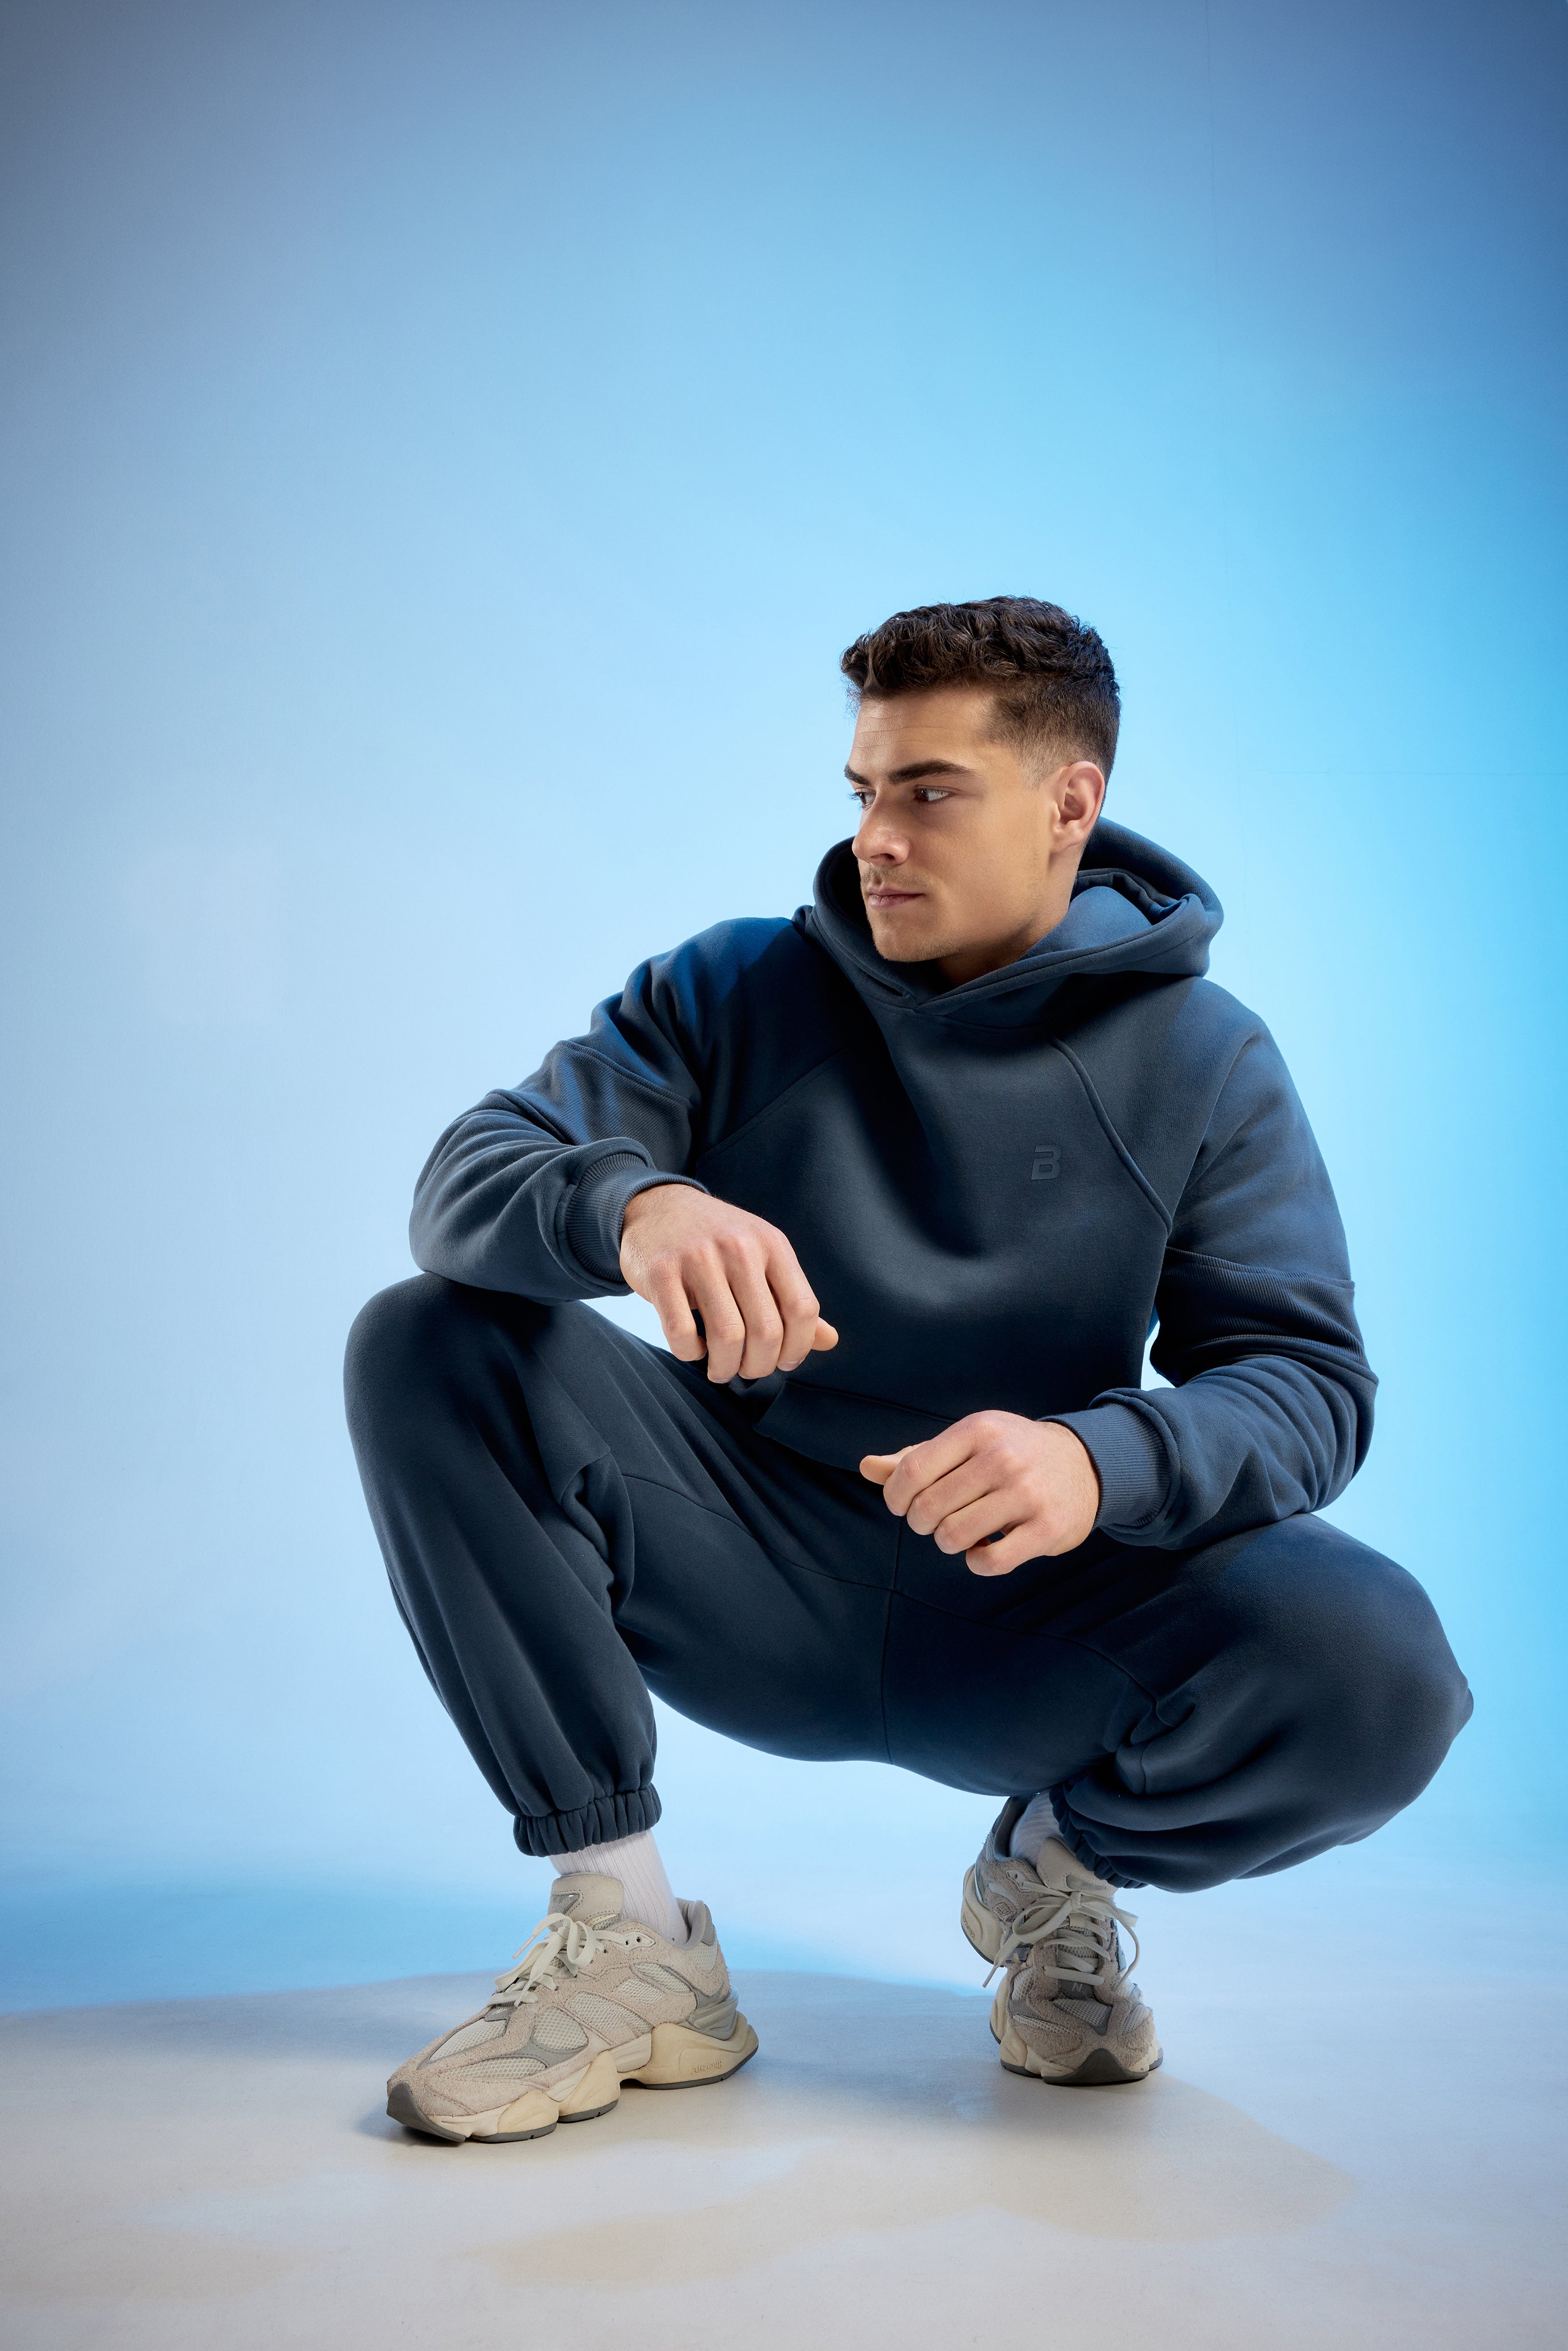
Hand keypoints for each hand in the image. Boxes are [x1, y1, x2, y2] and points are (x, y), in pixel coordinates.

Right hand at [620, 1185, 838, 1383]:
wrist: (659, 1206)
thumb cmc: (718, 1241)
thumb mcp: (762, 1257)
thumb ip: (792, 1299)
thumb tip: (829, 1340)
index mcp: (772, 1244)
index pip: (802, 1308)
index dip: (799, 1346)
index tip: (784, 1361)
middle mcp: (739, 1247)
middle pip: (766, 1330)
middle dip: (759, 1365)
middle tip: (748, 1370)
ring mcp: (698, 1258)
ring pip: (726, 1336)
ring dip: (725, 1367)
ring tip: (721, 1368)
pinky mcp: (661, 1272)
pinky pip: (682, 1333)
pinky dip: (690, 1353)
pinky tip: (693, 1347)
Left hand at [860, 1412, 1100, 1574]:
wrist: (1085, 1463)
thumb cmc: (1010, 1452)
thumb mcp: (967, 1442)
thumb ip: (915, 1457)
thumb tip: (866, 1467)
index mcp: (976, 1430)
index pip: (911, 1471)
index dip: (896, 1498)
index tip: (904, 1505)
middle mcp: (1002, 1458)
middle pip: (928, 1508)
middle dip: (923, 1523)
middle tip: (937, 1521)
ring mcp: (1027, 1493)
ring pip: (954, 1536)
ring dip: (950, 1542)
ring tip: (964, 1532)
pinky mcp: (1047, 1527)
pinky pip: (991, 1562)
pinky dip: (978, 1562)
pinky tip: (988, 1547)